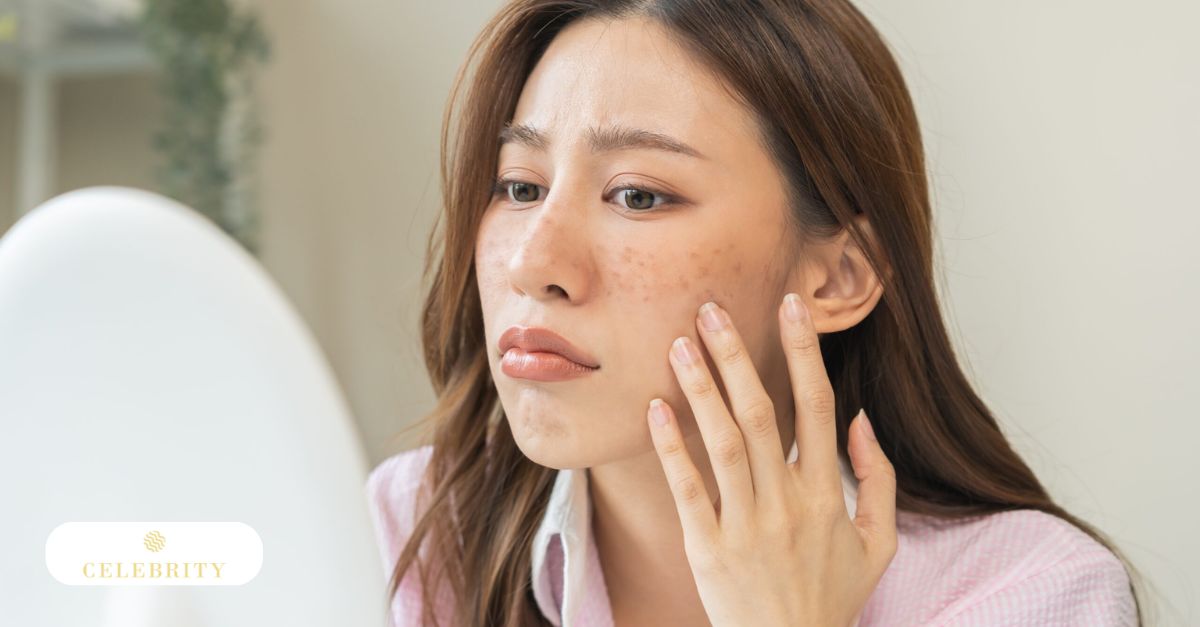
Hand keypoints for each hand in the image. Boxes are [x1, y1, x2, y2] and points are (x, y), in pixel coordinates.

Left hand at [646, 293, 896, 626]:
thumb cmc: (831, 595)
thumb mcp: (879, 542)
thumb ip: (877, 478)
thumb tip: (862, 417)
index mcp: (827, 494)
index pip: (819, 406)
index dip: (805, 352)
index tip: (790, 306)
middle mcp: (788, 503)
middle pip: (761, 414)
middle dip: (737, 356)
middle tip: (711, 309)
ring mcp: (747, 526)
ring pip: (723, 443)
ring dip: (701, 389)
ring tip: (680, 344)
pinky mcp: (708, 550)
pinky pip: (688, 490)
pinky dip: (672, 449)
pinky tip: (655, 409)